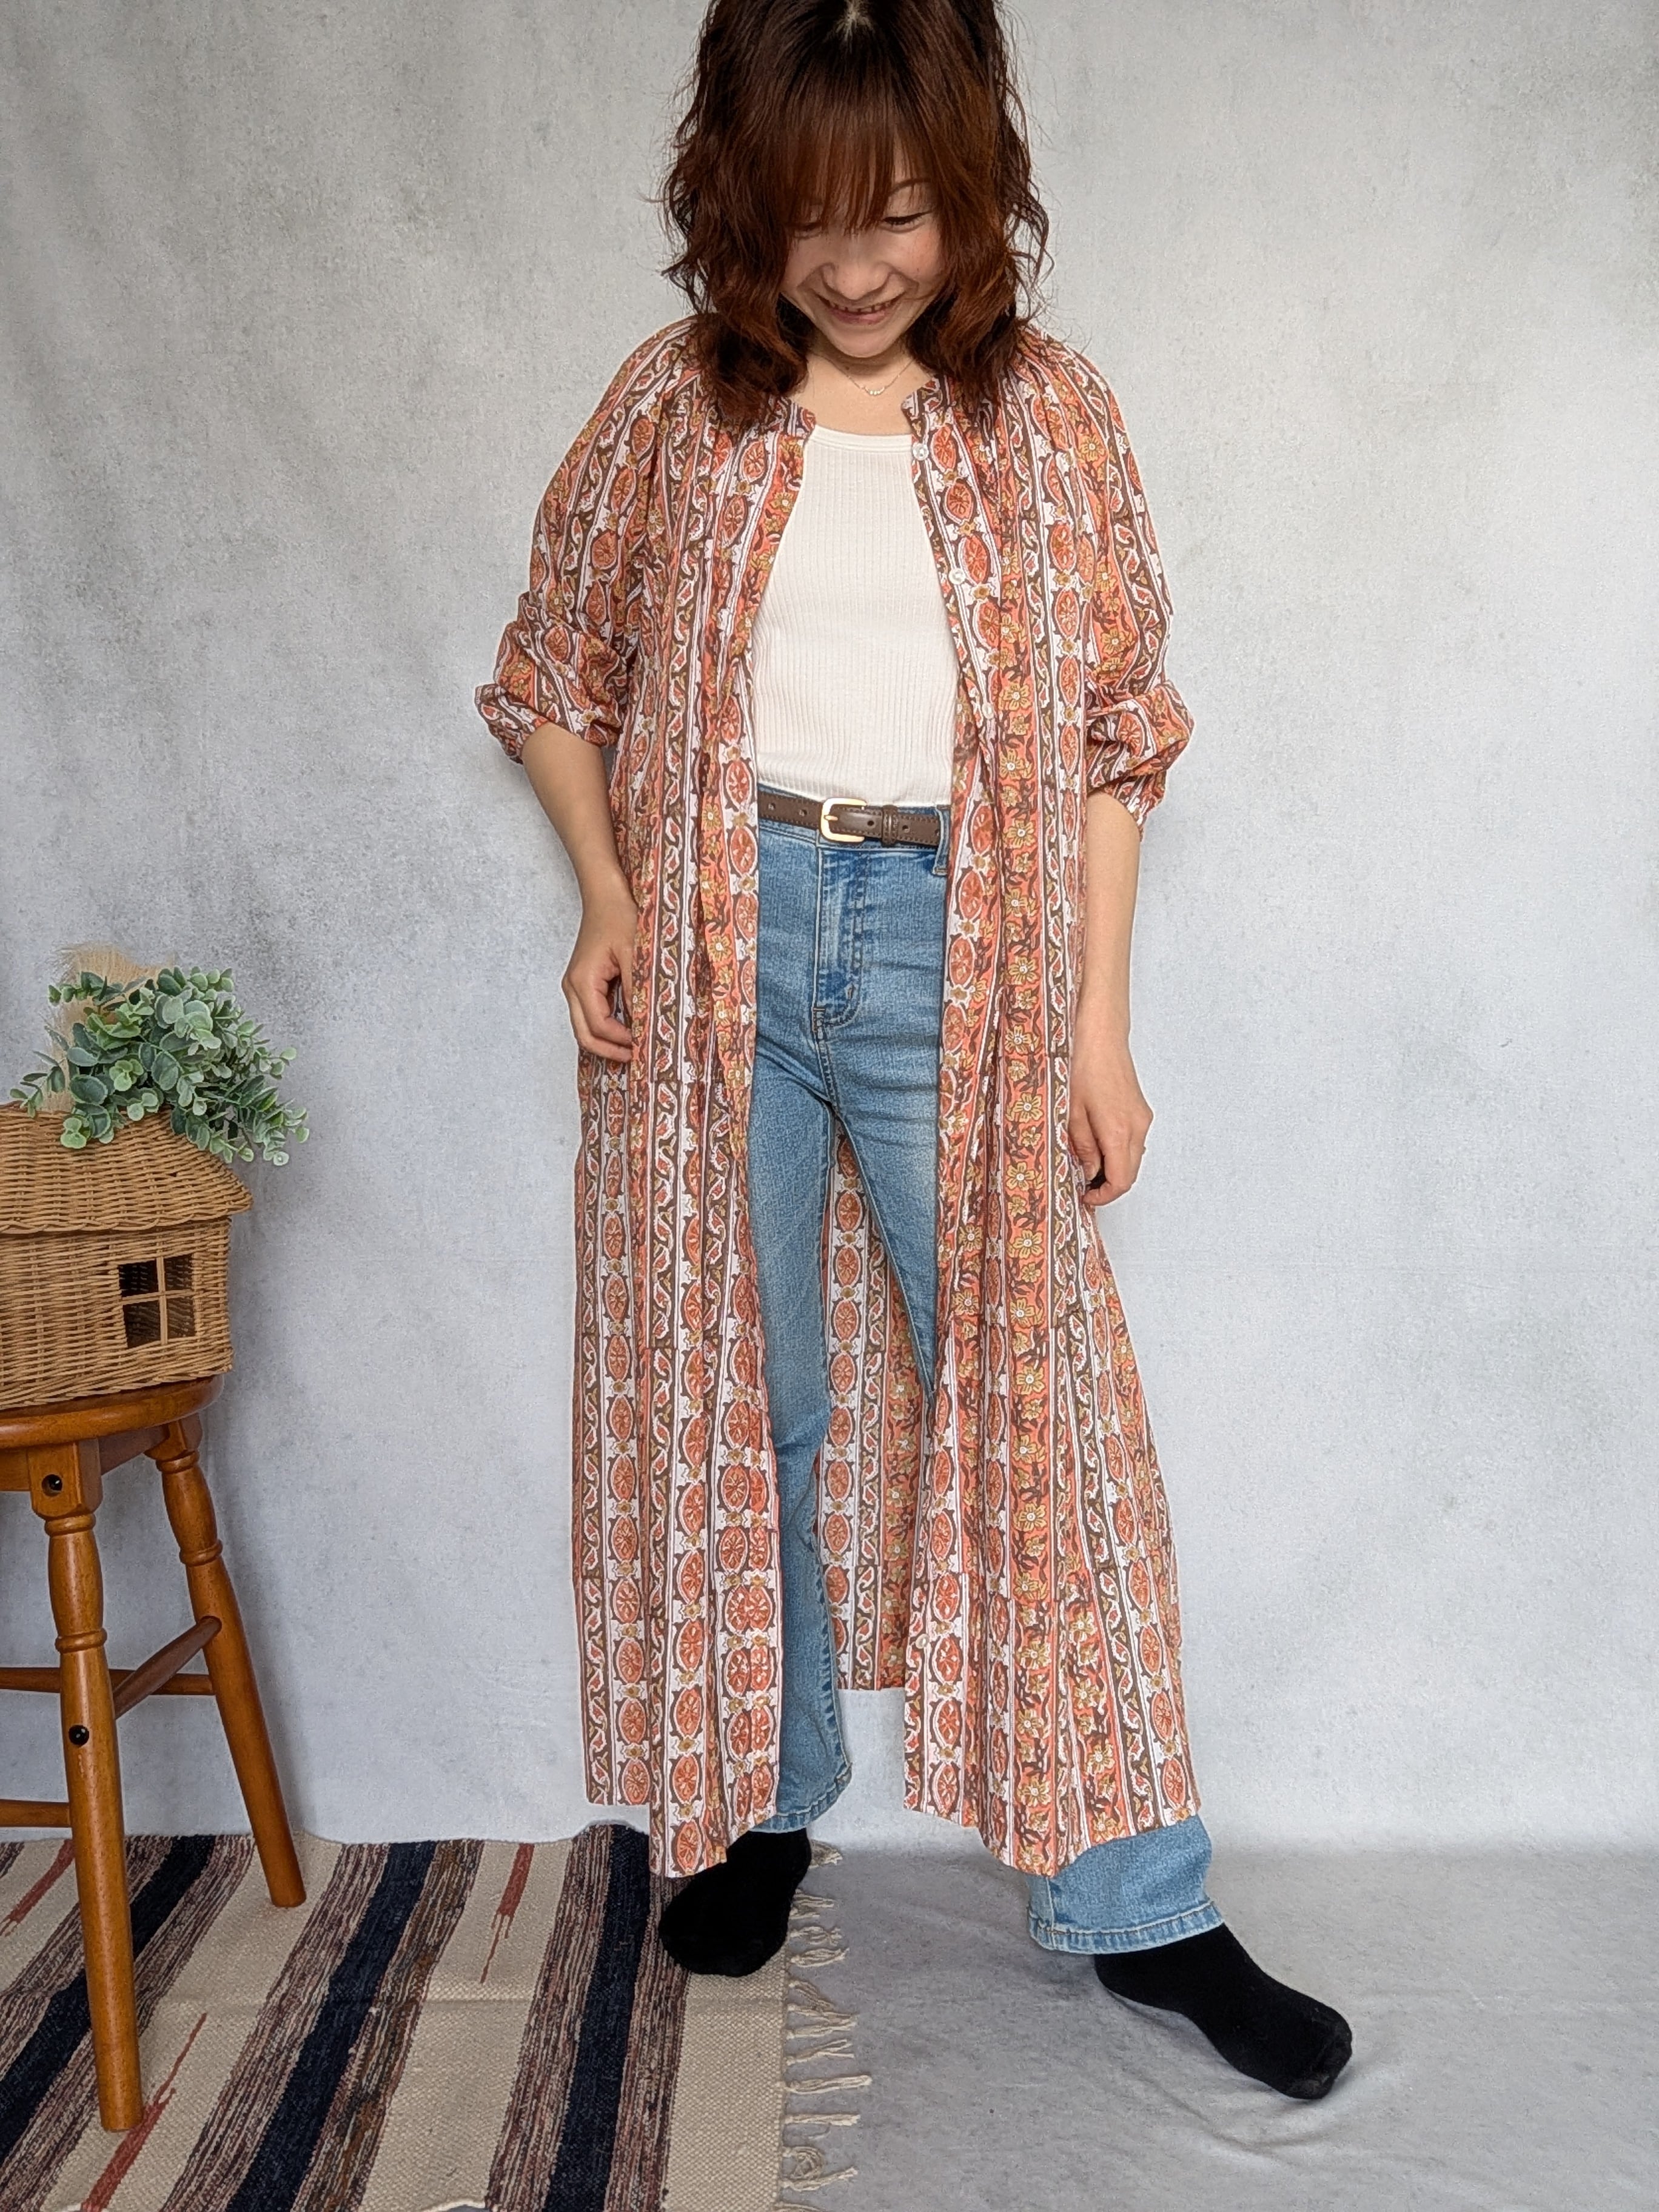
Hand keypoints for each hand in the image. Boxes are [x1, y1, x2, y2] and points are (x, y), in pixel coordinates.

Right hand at [562, 883, 637, 1061]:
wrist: (605, 896)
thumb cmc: (618, 916)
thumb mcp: (636, 954)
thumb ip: (638, 990)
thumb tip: (645, 1022)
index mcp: (583, 981)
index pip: (599, 1026)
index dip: (623, 1041)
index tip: (647, 1045)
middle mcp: (573, 987)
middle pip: (585, 1035)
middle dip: (610, 1051)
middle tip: (638, 1058)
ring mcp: (575, 986)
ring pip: (585, 1028)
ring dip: (607, 1042)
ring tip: (635, 1047)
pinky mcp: (582, 983)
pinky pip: (590, 1015)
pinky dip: (606, 1028)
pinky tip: (627, 1029)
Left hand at [1067, 1009, 1151, 1206]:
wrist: (1100, 1032)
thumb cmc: (1081, 1064)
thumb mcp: (1070, 1112)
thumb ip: (1081, 1147)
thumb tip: (1088, 1171)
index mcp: (1119, 1131)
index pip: (1121, 1181)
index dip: (1103, 1196)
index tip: (1085, 1197)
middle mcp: (1137, 1127)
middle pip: (1129, 1173)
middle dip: (1107, 1185)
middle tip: (1082, 1185)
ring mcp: (1142, 1117)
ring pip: (1132, 1157)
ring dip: (1112, 1167)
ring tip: (1084, 1162)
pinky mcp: (1139, 1108)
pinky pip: (1132, 1140)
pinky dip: (1117, 1150)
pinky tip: (1095, 1142)